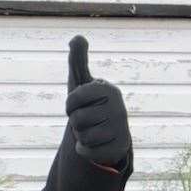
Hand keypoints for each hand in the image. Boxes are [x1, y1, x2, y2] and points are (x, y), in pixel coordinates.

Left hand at [65, 35, 129, 168]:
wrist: (108, 132)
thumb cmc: (91, 103)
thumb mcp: (82, 82)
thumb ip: (78, 59)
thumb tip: (77, 37)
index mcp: (108, 90)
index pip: (72, 100)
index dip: (70, 105)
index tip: (79, 104)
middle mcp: (118, 108)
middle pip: (77, 120)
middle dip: (77, 123)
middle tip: (88, 119)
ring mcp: (121, 129)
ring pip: (82, 137)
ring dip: (81, 136)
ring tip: (92, 130)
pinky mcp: (118, 149)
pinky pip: (87, 152)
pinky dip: (84, 150)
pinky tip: (95, 144)